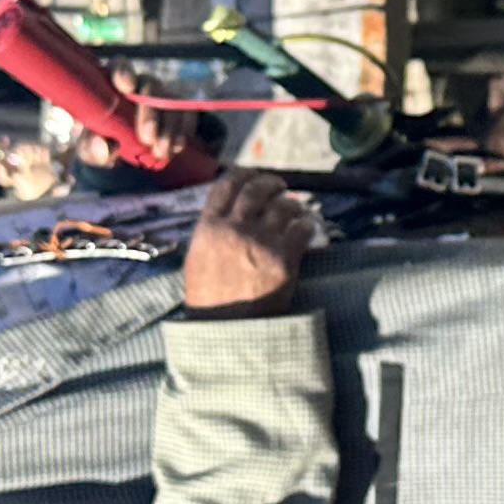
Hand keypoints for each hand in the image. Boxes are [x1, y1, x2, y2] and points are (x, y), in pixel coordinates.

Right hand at [181, 169, 316, 311]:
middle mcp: (234, 228)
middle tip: (279, 187)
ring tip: (295, 209)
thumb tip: (230, 209)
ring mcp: (260, 241)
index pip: (226, 185)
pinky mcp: (284, 258)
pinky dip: (307, 224)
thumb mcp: (197, 258)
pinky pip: (301, 228)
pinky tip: (307, 228)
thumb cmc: (210, 298)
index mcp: (208, 227)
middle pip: (257, 190)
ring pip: (283, 206)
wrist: (227, 330)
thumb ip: (211, 230)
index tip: (252, 175)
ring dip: (292, 204)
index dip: (242, 174)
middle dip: (271, 184)